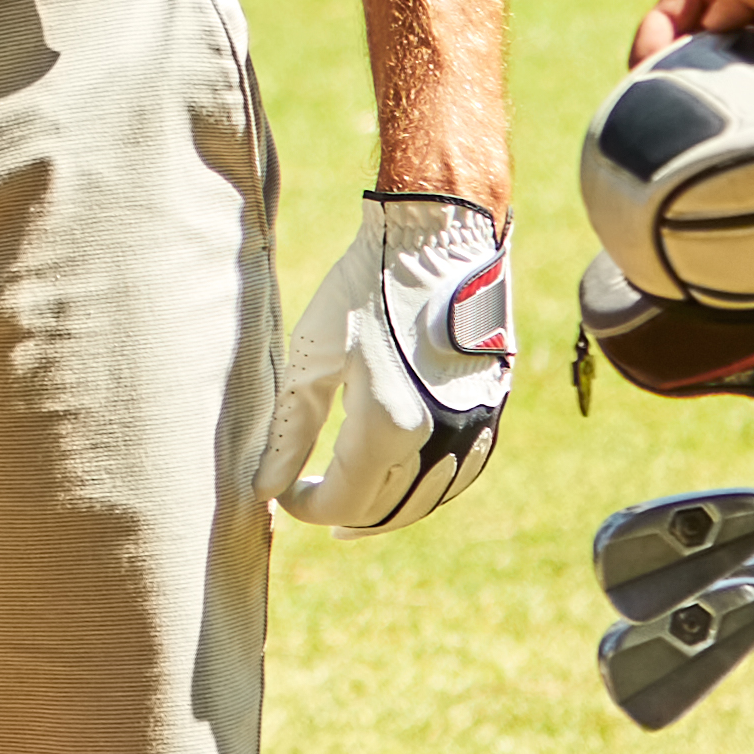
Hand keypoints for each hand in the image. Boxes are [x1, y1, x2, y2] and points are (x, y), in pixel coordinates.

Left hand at [267, 196, 512, 533]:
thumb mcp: (314, 354)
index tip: (282, 493)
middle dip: (342, 513)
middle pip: (383, 509)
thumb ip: (290, 428)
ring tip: (347, 506)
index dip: (308, 507)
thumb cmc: (366, 287)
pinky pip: (457, 477)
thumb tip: (263, 486)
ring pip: (424, 500)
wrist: (438, 241)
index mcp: (389, 425)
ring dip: (383, 510)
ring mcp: (472, 431)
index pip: (343, 500)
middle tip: (309, 502)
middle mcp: (438, 439)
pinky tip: (398, 483)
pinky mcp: (490, 415)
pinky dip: (423, 490)